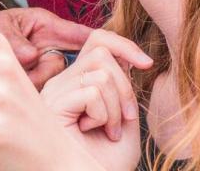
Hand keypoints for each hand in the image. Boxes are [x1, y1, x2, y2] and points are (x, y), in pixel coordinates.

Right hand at [40, 30, 152, 169]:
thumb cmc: (110, 159)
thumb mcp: (124, 113)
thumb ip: (121, 83)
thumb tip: (125, 55)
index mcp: (77, 80)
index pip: (97, 40)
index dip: (124, 45)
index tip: (146, 64)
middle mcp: (61, 82)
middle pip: (101, 52)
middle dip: (124, 86)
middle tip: (126, 118)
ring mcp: (54, 92)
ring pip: (100, 73)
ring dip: (115, 107)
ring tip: (109, 130)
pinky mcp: (53, 105)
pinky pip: (92, 92)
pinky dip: (104, 115)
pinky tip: (93, 131)